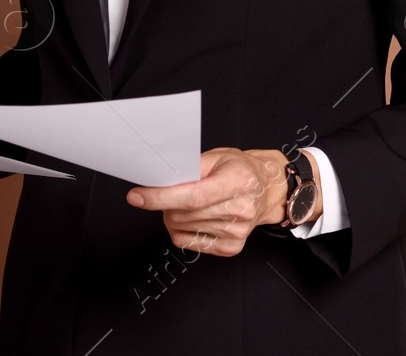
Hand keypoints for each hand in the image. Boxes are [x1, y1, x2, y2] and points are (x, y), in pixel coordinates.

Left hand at [125, 147, 319, 256]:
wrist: (268, 190)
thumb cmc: (242, 170)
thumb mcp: (218, 157)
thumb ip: (190, 168)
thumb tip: (160, 180)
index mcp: (238, 182)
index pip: (192, 196)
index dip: (161, 198)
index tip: (137, 196)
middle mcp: (240, 210)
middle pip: (184, 214)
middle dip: (166, 204)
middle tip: (171, 192)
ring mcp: (237, 232)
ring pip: (183, 228)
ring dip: (174, 216)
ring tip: (187, 203)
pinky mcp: (231, 248)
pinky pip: (189, 242)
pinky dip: (183, 229)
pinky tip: (194, 217)